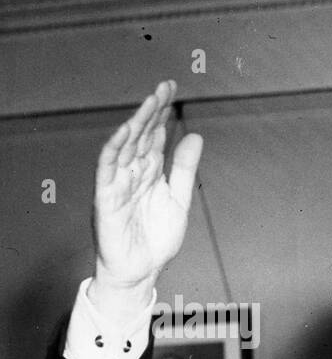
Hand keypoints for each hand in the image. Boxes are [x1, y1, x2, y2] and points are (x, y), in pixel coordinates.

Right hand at [90, 80, 202, 318]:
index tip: (172, 90)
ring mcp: (119, 183)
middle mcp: (133, 173)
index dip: (162, 113)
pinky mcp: (107, 197)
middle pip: (142, 136)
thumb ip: (184, 169)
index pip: (155, 136)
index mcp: (149, 172)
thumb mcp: (178, 199)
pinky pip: (109, 169)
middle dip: (152, 111)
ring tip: (150, 101)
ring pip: (126, 146)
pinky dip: (116, 149)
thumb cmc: (156, 239)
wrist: (142, 271)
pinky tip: (126, 130)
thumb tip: (196, 137)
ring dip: (137, 123)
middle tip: (164, 87)